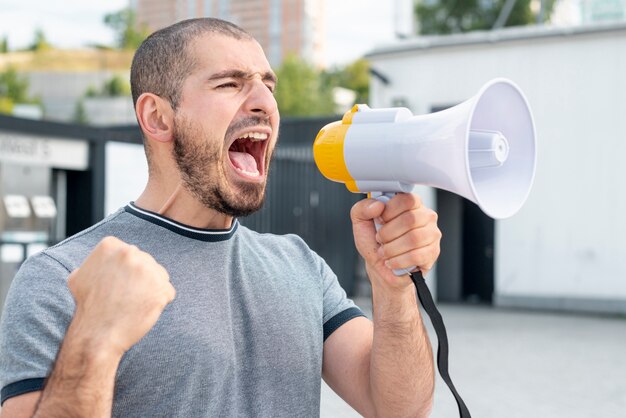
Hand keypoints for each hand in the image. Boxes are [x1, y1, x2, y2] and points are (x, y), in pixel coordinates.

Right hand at [67, 236, 175, 355]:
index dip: (125, 272)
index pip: (130, 253)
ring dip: (151, 289)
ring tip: (133, 303)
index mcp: (110, 245)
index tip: (116, 285)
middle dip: (139, 280)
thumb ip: (96, 261)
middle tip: (125, 297)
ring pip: (159, 275)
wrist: (95, 334)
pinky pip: (167, 292)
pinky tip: (142, 310)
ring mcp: (147, 270)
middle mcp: (130, 252)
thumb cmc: (87, 307)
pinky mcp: (161, 288)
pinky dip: (159, 302)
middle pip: (147, 262)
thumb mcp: (80, 275)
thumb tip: (105, 257)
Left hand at [351, 193, 440, 288]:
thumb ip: (363, 208)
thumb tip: (378, 205)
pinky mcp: (432, 252)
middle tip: (380, 239)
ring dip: (392, 248)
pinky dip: (398, 261)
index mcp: (409, 204)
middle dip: (388, 233)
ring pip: (414, 238)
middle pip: (411, 219)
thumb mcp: (361, 222)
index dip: (390, 211)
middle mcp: (424, 216)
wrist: (380, 266)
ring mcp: (432, 234)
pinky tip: (392, 261)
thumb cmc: (374, 242)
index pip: (407, 199)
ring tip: (384, 252)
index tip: (380, 220)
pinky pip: (417, 256)